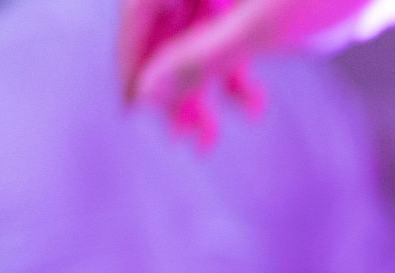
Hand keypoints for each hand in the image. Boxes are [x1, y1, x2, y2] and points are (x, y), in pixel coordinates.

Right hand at [119, 0, 363, 145]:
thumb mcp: (262, 29)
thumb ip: (198, 59)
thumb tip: (145, 93)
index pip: (140, 7)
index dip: (132, 60)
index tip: (134, 110)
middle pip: (165, 26)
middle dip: (175, 86)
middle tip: (187, 138)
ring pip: (192, 36)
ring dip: (202, 88)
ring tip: (214, 136)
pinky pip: (220, 33)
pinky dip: (230, 71)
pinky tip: (251, 105)